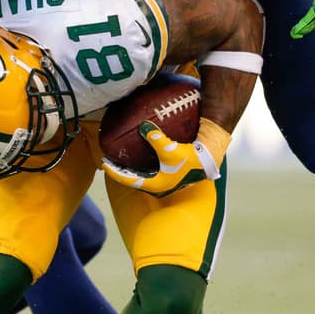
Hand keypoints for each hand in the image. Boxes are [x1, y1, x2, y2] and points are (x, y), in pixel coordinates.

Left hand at [101, 119, 228, 197]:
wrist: (210, 159)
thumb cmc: (191, 158)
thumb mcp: (170, 149)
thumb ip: (155, 138)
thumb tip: (143, 126)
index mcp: (156, 185)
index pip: (129, 181)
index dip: (115, 173)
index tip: (104, 164)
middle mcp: (160, 186)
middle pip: (133, 180)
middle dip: (120, 172)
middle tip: (108, 162)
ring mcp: (166, 182)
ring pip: (142, 177)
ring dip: (130, 170)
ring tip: (121, 160)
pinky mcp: (171, 175)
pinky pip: (150, 171)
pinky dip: (141, 165)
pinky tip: (139, 156)